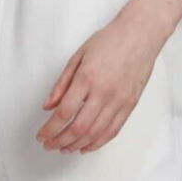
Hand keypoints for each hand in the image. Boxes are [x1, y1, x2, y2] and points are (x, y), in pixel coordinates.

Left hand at [35, 11, 165, 154]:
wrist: (139, 34)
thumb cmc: (110, 40)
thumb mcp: (79, 55)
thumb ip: (62, 82)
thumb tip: (48, 105)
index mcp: (87, 77)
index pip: (64, 112)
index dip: (50, 129)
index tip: (42, 135)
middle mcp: (103, 92)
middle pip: (78, 128)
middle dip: (60, 141)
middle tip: (49, 144)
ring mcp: (118, 100)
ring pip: (94, 134)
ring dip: (76, 145)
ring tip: (65, 148)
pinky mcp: (129, 105)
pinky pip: (112, 131)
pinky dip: (97, 143)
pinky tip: (86, 146)